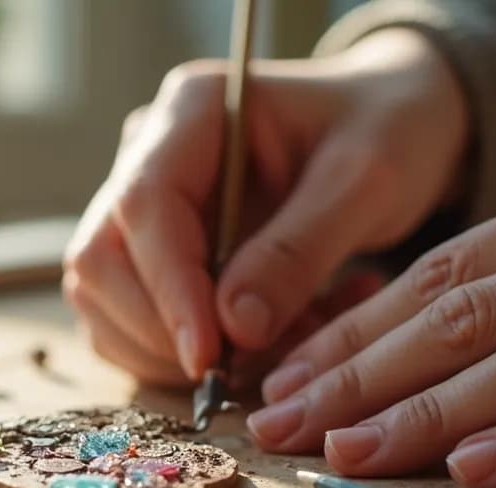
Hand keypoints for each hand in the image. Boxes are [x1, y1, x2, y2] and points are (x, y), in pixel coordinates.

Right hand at [63, 30, 467, 385]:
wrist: (393, 129)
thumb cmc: (387, 133)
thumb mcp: (365, 182)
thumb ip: (299, 251)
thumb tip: (235, 329)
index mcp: (191, 111)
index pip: (144, 204)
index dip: (168, 287)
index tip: (209, 354)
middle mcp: (148, 155)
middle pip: (102, 260)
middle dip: (163, 332)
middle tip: (246, 368)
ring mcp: (143, 211)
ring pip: (107, 304)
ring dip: (179, 355)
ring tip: (284, 349)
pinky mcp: (155, 259)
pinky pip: (140, 328)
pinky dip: (197, 358)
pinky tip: (277, 344)